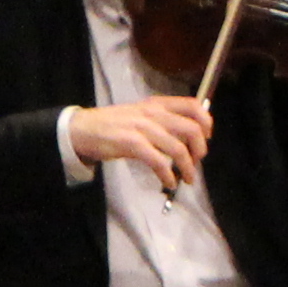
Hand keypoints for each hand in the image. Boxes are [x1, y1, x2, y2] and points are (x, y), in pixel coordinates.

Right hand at [65, 95, 210, 190]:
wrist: (81, 129)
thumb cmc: (114, 125)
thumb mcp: (141, 115)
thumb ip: (164, 121)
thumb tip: (191, 138)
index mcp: (157, 104)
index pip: (193, 106)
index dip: (206, 122)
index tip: (206, 137)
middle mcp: (152, 113)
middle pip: (191, 129)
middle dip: (200, 150)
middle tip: (196, 162)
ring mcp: (142, 127)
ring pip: (178, 148)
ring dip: (188, 168)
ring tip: (187, 178)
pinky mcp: (131, 143)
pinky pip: (159, 161)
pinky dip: (168, 175)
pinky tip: (168, 182)